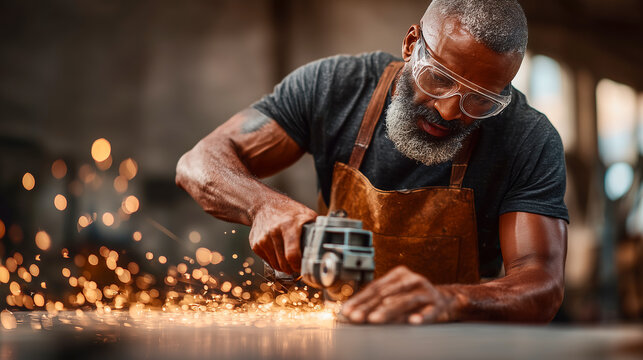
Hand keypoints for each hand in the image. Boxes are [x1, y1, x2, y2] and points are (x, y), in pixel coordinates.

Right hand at [249, 199, 316, 273]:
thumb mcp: (307, 215)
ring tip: (290, 257)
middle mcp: (274, 232)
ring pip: (276, 265)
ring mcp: (263, 239)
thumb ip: (316, 230)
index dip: (299, 265)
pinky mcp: (255, 244)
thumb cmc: (289, 212)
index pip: (292, 255)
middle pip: (284, 264)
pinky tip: (279, 250)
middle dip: (293, 268)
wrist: (264, 205)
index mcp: (290, 225)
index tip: (304, 267)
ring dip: (285, 266)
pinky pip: (268, 261)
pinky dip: (275, 260)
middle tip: (299, 264)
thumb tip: (328, 246)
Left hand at [340, 265, 461, 323]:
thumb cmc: (413, 298)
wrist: (446, 300)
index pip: (375, 287)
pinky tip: (413, 322)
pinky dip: (421, 316)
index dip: (360, 300)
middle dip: (369, 307)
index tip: (347, 312)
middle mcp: (412, 279)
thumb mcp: (396, 295)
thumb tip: (349, 312)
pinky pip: (429, 311)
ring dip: (389, 311)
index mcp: (399, 275)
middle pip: (387, 294)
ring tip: (375, 320)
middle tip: (357, 318)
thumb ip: (375, 302)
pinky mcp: (438, 304)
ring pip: (405, 300)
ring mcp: (426, 291)